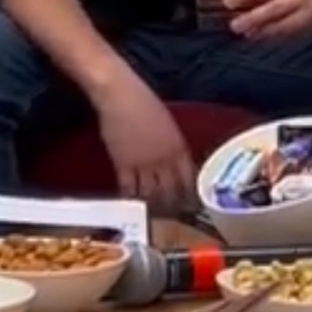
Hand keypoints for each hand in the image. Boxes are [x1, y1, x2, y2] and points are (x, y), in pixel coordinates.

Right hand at [93, 62, 194, 205]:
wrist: (120, 97)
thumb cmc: (144, 102)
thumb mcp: (167, 123)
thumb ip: (173, 144)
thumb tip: (175, 158)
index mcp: (178, 148)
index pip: (188, 178)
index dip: (190, 193)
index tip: (190, 203)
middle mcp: (164, 160)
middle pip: (171, 190)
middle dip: (172, 204)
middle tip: (171, 215)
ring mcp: (143, 164)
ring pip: (150, 193)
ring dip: (152, 204)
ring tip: (151, 213)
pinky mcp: (123, 165)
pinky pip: (128, 188)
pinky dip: (130, 197)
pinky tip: (130, 203)